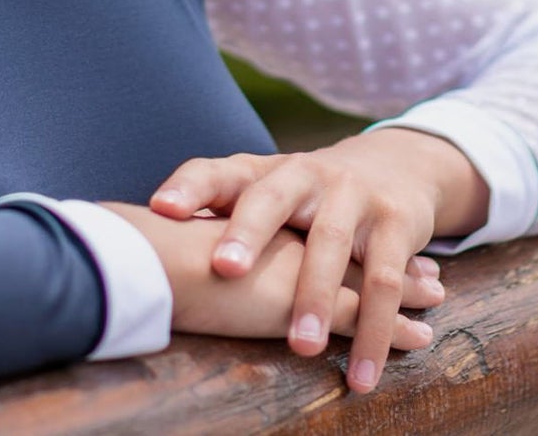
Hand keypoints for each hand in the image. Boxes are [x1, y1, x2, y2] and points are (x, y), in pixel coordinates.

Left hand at [148, 129, 489, 391]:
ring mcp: (352, 194)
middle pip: (270, 198)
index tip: (160, 209)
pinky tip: (361, 373)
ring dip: (315, 296)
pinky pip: (383, 280)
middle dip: (248, 233)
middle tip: (225, 271)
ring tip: (300, 346)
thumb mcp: (265, 196)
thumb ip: (216, 217)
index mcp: (263, 170)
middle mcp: (304, 173)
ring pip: (331, 244)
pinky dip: (375, 330)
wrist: (395, 166)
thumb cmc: (308, 195)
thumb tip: (141, 253)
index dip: (188, 188)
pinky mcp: (396, 223)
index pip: (216, 171)